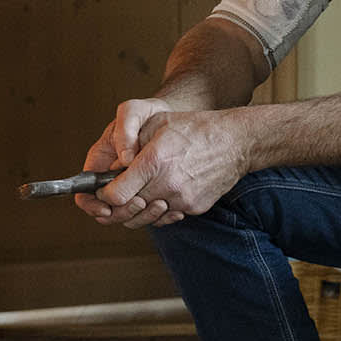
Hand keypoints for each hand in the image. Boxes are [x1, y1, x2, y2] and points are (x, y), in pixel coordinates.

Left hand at [84, 109, 248, 230]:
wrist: (235, 142)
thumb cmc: (195, 128)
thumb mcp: (156, 124)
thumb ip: (129, 146)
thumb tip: (111, 169)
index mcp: (154, 162)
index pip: (116, 195)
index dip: (105, 195)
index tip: (105, 189)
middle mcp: (167, 185)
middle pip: (129, 210)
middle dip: (119, 204)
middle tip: (118, 195)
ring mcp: (182, 200)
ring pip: (148, 216)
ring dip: (140, 208)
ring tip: (141, 193)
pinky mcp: (194, 208)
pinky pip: (168, 216)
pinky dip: (161, 208)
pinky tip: (163, 193)